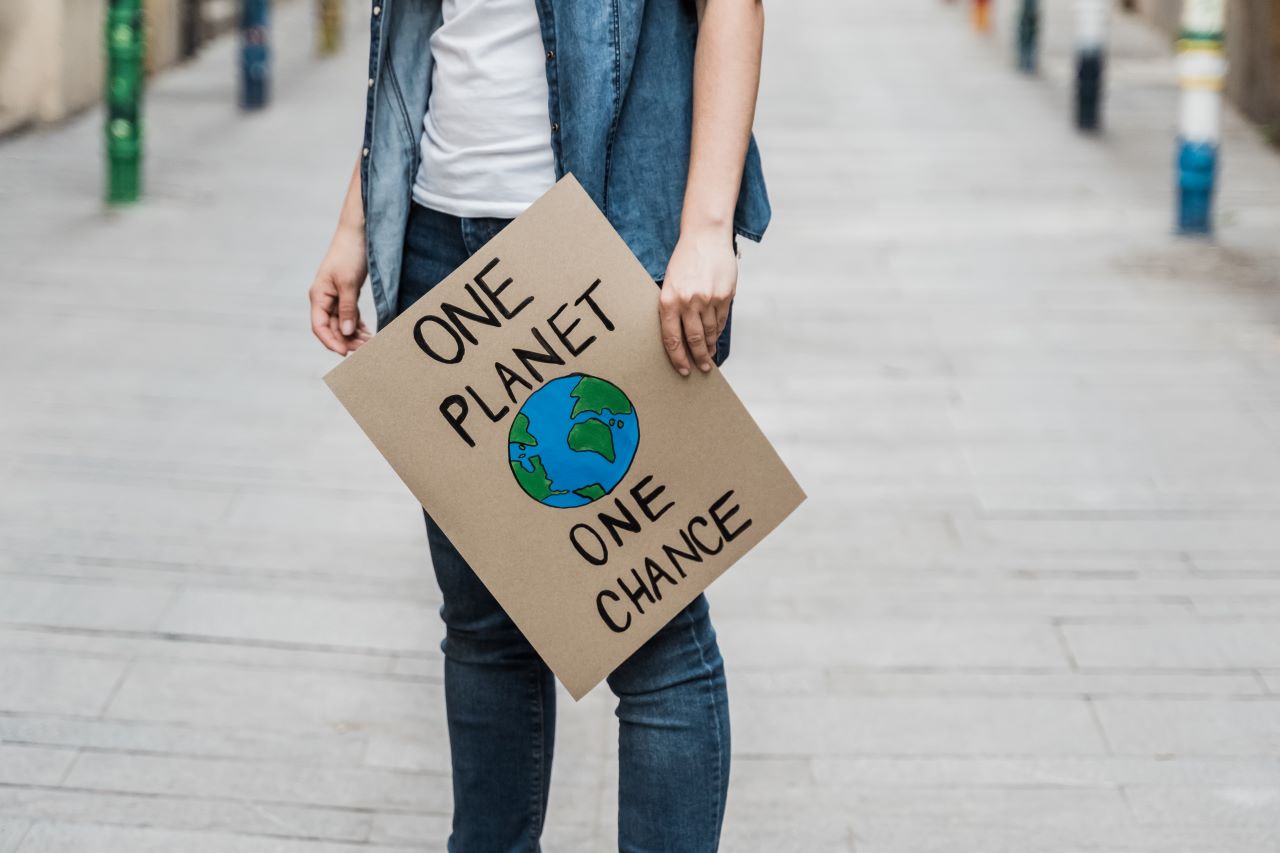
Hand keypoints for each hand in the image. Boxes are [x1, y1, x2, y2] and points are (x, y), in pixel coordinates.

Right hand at [309, 224, 370, 355]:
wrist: (357, 232)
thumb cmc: (349, 253)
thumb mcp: (349, 282)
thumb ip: (347, 308)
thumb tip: (347, 332)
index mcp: (319, 296)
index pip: (319, 327)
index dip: (331, 342)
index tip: (345, 353)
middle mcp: (324, 299)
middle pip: (333, 328)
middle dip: (348, 341)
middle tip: (366, 350)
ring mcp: (335, 297)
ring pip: (343, 324)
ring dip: (355, 335)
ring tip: (371, 344)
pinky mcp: (347, 294)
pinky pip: (350, 316)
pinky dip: (359, 326)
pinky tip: (369, 334)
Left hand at [658, 226, 736, 375]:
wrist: (705, 236)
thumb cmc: (685, 259)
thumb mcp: (669, 282)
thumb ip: (672, 307)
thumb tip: (679, 336)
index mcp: (668, 299)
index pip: (672, 339)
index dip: (678, 358)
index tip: (683, 370)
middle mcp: (688, 301)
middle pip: (693, 339)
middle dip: (698, 357)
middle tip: (701, 368)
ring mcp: (708, 298)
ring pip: (710, 332)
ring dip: (710, 346)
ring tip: (710, 355)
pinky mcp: (725, 294)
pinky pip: (721, 320)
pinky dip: (719, 331)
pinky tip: (716, 337)